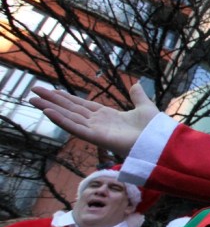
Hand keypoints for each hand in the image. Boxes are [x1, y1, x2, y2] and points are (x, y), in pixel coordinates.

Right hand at [29, 82, 159, 157]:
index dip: (67, 98)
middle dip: (52, 100)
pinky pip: (75, 128)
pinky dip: (61, 120)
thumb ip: (137, 96)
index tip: (53, 91)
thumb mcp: (144, 106)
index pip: (81, 105)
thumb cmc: (154, 129)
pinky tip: (48, 112)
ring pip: (68, 117)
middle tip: (34, 91)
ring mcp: (95, 130)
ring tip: (33, 99)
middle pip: (70, 109)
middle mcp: (98, 123)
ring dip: (51, 108)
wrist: (159, 142)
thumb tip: (135, 84)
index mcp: (107, 116)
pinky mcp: (96, 138)